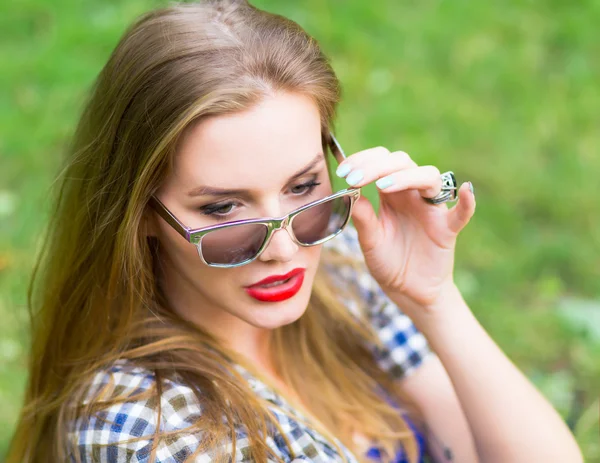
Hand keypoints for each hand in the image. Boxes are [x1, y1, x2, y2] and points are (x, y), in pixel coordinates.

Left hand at [336, 147, 475, 308]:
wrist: (407, 291)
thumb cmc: (388, 262)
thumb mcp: (370, 242)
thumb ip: (363, 218)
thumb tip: (351, 193)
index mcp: (391, 193)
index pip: (380, 162)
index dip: (363, 161)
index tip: (343, 171)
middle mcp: (412, 194)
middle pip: (402, 162)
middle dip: (377, 165)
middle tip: (355, 178)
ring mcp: (431, 209)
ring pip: (428, 177)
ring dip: (406, 176)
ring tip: (382, 187)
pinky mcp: (448, 229)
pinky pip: (462, 213)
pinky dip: (467, 202)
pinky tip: (466, 190)